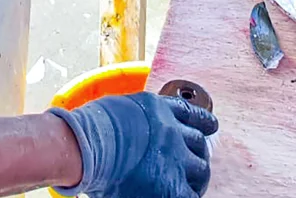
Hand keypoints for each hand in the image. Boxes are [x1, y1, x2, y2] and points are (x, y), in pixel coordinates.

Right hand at [50, 92, 217, 197]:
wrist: (88, 146)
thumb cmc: (91, 128)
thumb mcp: (115, 109)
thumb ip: (131, 117)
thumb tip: (128, 129)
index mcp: (157, 108)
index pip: (189, 112)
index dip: (202, 120)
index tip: (210, 125)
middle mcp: (172, 130)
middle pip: (199, 141)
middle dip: (198, 151)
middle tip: (194, 160)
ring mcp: (176, 159)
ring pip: (201, 168)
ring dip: (196, 175)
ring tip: (189, 183)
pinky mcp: (173, 187)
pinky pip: (192, 194)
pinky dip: (188, 194)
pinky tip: (181, 194)